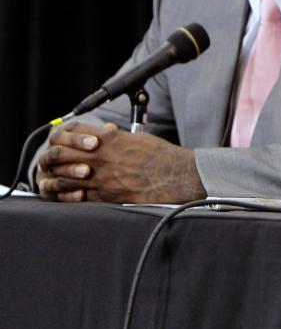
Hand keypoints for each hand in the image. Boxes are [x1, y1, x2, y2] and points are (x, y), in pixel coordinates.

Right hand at [36, 123, 101, 201]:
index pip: (60, 136)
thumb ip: (101, 134)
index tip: (95, 142)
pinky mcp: (47, 191)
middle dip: (73, 156)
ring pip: (53, 173)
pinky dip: (67, 194)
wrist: (82, 173)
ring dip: (70, 173)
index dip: (77, 139)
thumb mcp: (95, 141)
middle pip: (55, 154)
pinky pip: (52, 193)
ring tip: (87, 174)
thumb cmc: (91, 152)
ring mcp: (45, 174)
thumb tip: (111, 128)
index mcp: (57, 141)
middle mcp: (47, 156)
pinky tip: (82, 194)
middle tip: (91, 159)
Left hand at [37, 122, 205, 203]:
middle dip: (56, 158)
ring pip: (67, 178)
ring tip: (59, 179)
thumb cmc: (161, 155)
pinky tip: (71, 194)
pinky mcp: (107, 196)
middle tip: (56, 161)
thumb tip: (108, 134)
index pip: (73, 133)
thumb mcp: (137, 138)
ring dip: (60, 178)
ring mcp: (102, 178)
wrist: (176, 175)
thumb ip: (118, 138)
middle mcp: (101, 157)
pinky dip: (71, 195)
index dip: (65, 136)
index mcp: (109, 140)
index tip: (66, 140)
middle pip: (63, 155)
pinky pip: (79, 196)